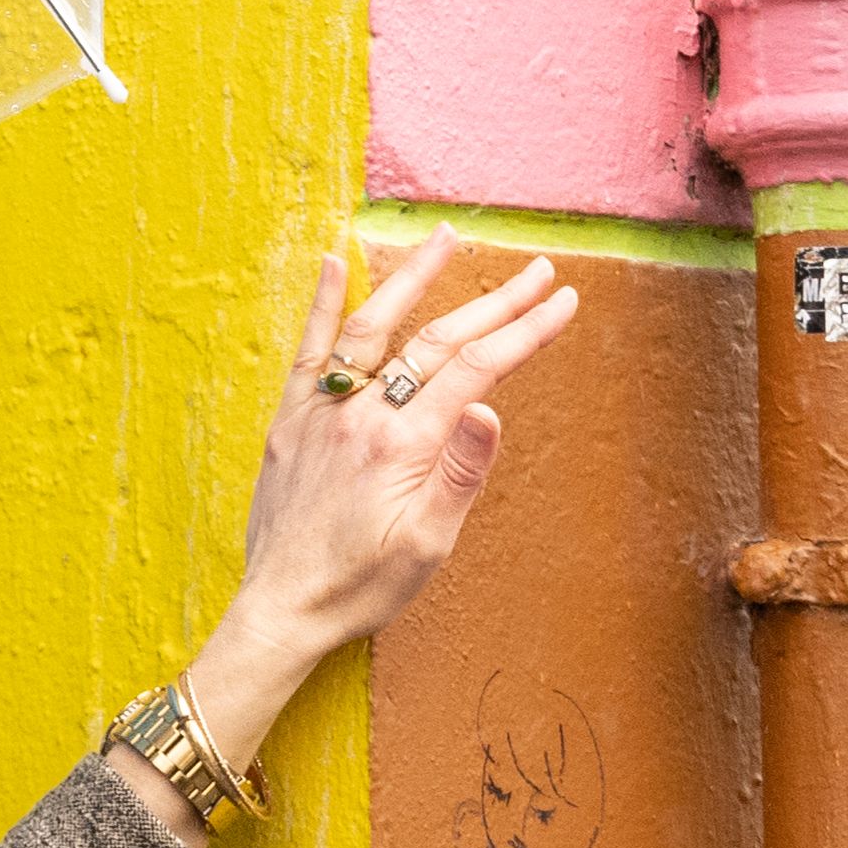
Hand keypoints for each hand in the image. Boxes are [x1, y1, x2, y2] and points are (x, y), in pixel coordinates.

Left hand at [191, 240, 576, 755]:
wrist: (282, 609)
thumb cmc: (360, 587)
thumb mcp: (427, 546)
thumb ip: (459, 473)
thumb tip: (488, 408)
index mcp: (403, 444)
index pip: (477, 369)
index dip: (525, 331)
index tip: (564, 302)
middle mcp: (362, 414)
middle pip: (438, 340)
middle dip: (496, 302)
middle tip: (540, 272)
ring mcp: (324, 411)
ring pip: (375, 327)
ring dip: (413, 280)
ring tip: (445, 238)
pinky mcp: (292, 420)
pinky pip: (311, 351)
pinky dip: (324, 306)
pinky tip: (335, 264)